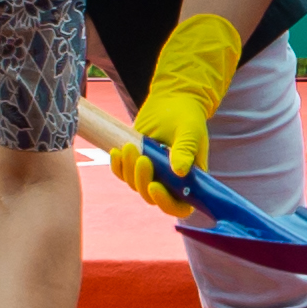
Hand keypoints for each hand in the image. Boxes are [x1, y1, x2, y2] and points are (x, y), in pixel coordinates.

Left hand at [110, 11, 243, 206]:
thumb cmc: (188, 116)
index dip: (166, 203)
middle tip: (142, 158)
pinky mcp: (136, 164)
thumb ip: (186, 150)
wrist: (172, 101)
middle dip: (142, 180)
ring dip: (129, 169)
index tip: (154, 186)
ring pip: (135, 185)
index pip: (179, 206)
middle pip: (152, 197)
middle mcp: (170, 181)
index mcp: (189, 180)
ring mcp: (152, 173)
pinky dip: (118, 165)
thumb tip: (179, 171)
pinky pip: (123, 173)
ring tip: (130, 146)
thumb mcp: (190, 131)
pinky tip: (116, 151)